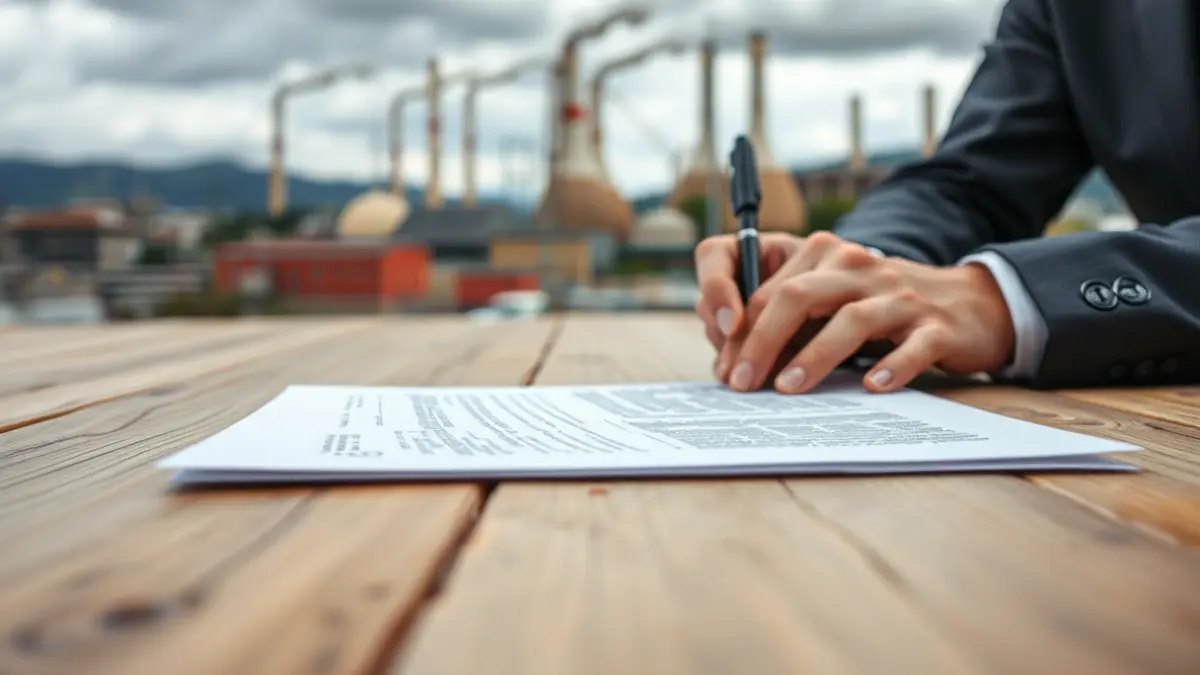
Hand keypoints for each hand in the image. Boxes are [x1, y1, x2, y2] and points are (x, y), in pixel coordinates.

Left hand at [694, 230, 1015, 392]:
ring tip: (787, 388)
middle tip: (741, 383)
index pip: (771, 290)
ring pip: (851, 320)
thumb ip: (790, 322)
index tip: (725, 368)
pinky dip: (892, 367)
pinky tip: (872, 387)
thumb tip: (736, 360)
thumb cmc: (884, 311)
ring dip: (814, 356)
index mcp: (829, 258)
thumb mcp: (833, 304)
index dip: (741, 330)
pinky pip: (913, 347)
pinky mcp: (937, 327)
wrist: (971, 306)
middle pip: (799, 298)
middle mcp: (861, 270)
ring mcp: (901, 298)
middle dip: (762, 342)